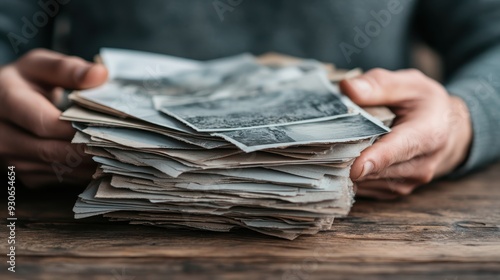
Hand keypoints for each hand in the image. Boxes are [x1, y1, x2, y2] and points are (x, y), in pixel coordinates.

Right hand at [0, 49, 107, 187]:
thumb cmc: (25, 82)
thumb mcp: (40, 66)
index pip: (44, 123)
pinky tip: (102, 163)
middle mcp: (2, 135)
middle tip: (120, 147)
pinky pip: (57, 178)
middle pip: (51, 151)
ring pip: (56, 169)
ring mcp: (11, 158)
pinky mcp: (24, 174)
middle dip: (87, 149)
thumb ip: (67, 68)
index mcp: (6, 101)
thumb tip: (100, 73)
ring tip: (117, 156)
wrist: (1, 105)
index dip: (77, 128)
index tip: (107, 126)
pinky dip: (81, 172)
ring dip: (87, 165)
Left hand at [340, 68, 471, 198]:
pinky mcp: (394, 192)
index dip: (375, 159)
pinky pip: (365, 189)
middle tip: (322, 142)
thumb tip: (348, 88)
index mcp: (427, 134)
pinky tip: (344, 158)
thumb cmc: (425, 105)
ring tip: (334, 146)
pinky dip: (350, 176)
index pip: (398, 150)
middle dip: (348, 157)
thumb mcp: (409, 84)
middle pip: (376, 169)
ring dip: (347, 168)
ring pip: (366, 182)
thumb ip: (378, 85)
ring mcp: (407, 183)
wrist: (447, 132)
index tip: (355, 168)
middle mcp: (420, 165)